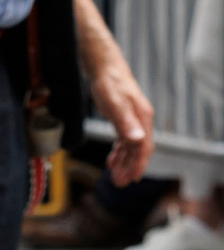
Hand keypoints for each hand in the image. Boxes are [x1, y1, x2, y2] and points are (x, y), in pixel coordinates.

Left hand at [94, 56, 154, 186]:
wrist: (105, 67)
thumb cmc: (109, 83)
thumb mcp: (114, 102)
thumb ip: (125, 120)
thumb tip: (138, 139)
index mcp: (142, 118)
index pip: (144, 147)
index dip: (138, 164)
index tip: (132, 179)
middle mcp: (141, 120)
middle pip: (138, 149)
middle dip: (130, 167)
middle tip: (119, 183)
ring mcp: (133, 120)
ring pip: (131, 146)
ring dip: (124, 162)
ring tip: (115, 177)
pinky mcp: (124, 118)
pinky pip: (124, 140)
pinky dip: (119, 151)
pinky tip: (112, 160)